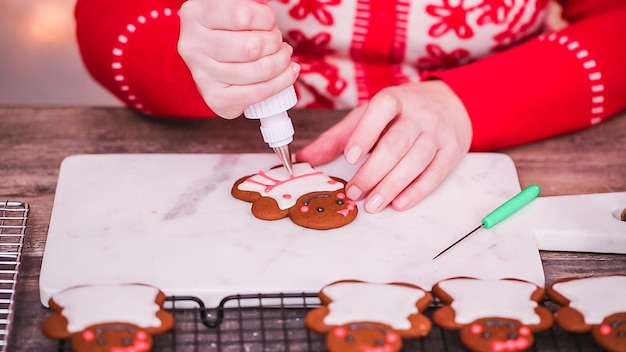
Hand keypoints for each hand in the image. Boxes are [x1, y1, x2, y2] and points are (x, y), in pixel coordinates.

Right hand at [178, 0, 299, 117]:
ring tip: (283, 55)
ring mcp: (202, 75)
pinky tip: (288, 73)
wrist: (209, 55)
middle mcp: (193, 46)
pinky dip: (281, 83)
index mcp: (195, 14)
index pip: (241, 16)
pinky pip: (258, 94)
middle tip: (276, 40)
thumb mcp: (232, 7)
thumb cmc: (226, 28)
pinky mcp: (216, 98)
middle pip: (252, 47)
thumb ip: (249, 10)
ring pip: (259, 71)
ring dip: (282, 62)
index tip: (269, 21)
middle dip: (275, 42)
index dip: (266, 19)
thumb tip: (271, 24)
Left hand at [296, 80, 471, 212]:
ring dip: (393, 185)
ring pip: (416, 160)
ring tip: (373, 204)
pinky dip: (417, 190)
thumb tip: (304, 159)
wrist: (450, 103)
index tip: (350, 156)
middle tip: (354, 192)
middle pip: (396, 144)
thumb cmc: (400, 113)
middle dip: (374, 171)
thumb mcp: (368, 116)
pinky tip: (399, 203)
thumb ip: (337, 137)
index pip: (380, 111)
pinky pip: (435, 173)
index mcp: (393, 100)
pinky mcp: (451, 151)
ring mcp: (437, 133)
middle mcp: (418, 115)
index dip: (365, 133)